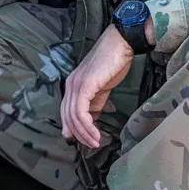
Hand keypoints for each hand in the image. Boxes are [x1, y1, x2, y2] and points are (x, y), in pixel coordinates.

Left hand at [61, 24, 134, 148]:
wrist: (121, 44)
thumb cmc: (114, 62)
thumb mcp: (102, 87)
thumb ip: (95, 102)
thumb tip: (92, 119)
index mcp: (73, 84)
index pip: (66, 111)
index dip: (73, 128)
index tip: (83, 141)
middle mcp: (70, 84)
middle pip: (67, 116)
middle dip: (78, 134)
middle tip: (91, 145)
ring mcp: (75, 84)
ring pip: (73, 116)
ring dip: (84, 133)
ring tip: (96, 142)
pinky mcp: (84, 85)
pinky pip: (80, 111)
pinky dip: (87, 126)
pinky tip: (96, 133)